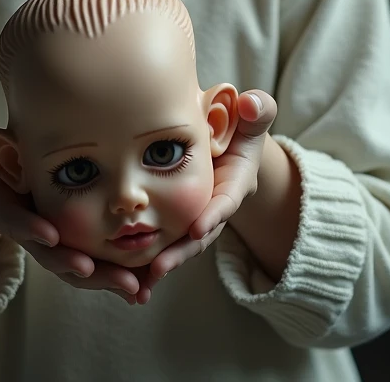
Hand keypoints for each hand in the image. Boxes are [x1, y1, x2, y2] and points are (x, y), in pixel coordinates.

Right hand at [0, 131, 140, 303]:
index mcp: (3, 209)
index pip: (14, 221)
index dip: (30, 229)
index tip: (50, 235)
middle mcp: (28, 231)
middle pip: (50, 255)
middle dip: (74, 266)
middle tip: (96, 273)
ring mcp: (49, 239)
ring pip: (76, 266)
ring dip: (105, 279)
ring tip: (135, 288)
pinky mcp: (69, 242)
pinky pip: (93, 261)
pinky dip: (117, 273)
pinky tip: (145, 283)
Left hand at [137, 90, 276, 303]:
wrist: (229, 140)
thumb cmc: (241, 124)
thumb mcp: (254, 115)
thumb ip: (258, 110)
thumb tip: (251, 104)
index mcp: (235, 181)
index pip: (226, 201)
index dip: (214, 215)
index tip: (199, 229)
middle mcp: (217, 204)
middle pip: (201, 234)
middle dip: (182, 251)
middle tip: (160, 266)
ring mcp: (199, 214)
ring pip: (182, 244)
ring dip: (164, 262)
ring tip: (142, 282)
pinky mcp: (182, 218)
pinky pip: (168, 242)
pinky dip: (151, 264)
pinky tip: (132, 284)